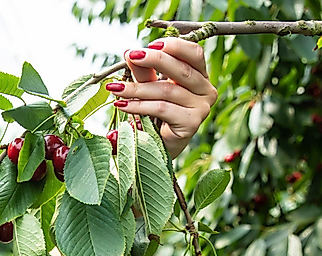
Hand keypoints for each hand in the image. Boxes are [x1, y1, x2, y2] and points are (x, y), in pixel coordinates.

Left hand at [109, 38, 217, 158]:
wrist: (159, 146)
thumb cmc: (157, 114)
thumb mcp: (150, 87)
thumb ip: (144, 72)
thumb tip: (129, 53)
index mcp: (200, 75)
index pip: (193, 53)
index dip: (174, 45)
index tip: (150, 43)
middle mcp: (206, 90)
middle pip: (181, 69)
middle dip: (153, 59)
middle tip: (131, 56)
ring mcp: (202, 107)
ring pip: (167, 90)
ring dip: (137, 88)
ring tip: (115, 88)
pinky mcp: (192, 123)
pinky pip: (162, 108)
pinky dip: (139, 106)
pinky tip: (123, 104)